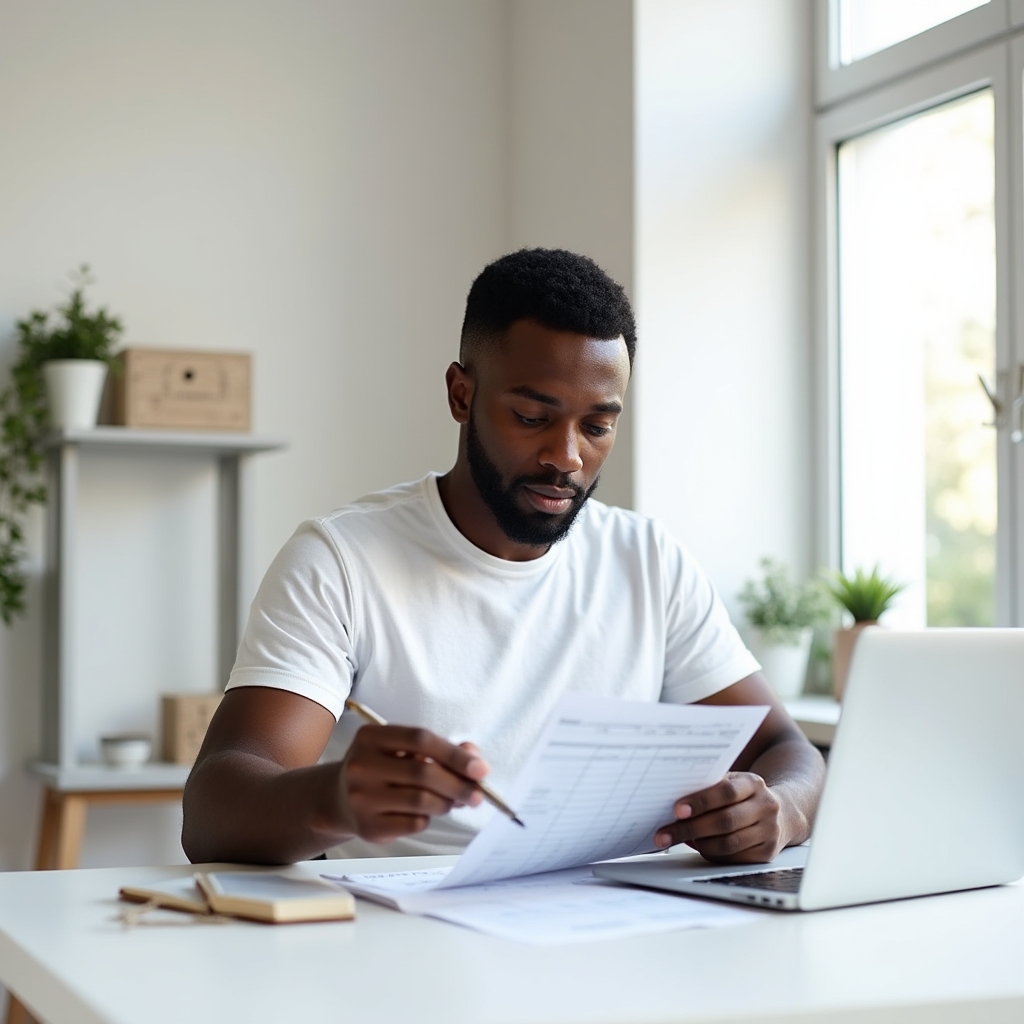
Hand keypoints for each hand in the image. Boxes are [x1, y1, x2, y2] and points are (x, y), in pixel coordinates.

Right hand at [338, 725, 488, 843]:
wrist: (340, 799)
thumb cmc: (384, 768)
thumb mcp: (405, 750)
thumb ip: (441, 750)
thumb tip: (475, 762)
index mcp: (370, 736)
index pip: (420, 739)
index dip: (454, 754)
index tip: (481, 769)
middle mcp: (361, 765)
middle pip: (423, 772)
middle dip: (458, 784)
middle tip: (478, 794)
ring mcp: (361, 798)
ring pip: (421, 801)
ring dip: (447, 803)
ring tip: (453, 801)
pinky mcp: (367, 827)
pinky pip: (413, 824)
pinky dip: (428, 818)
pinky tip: (425, 813)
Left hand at [654, 772, 785, 863]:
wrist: (782, 813)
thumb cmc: (743, 796)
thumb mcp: (732, 782)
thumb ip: (709, 787)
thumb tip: (672, 799)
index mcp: (753, 784)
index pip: (726, 791)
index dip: (700, 801)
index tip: (676, 810)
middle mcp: (765, 807)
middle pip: (725, 821)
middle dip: (690, 828)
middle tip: (664, 834)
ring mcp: (768, 832)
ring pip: (728, 843)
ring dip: (698, 843)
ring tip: (677, 839)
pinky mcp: (766, 853)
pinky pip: (732, 858)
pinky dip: (711, 853)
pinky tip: (698, 846)